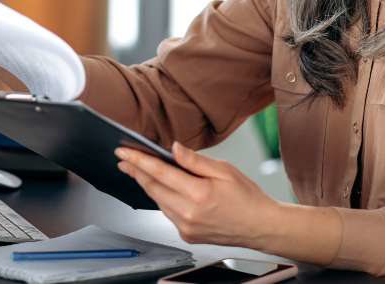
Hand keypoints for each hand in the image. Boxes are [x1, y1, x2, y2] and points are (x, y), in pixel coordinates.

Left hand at [115, 143, 280, 249]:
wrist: (261, 227)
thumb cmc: (247, 198)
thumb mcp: (224, 170)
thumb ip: (195, 160)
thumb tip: (173, 148)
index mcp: (199, 194)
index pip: (159, 173)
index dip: (138, 161)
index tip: (123, 153)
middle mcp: (189, 213)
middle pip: (153, 188)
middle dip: (136, 172)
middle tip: (123, 160)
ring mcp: (186, 227)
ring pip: (158, 201)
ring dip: (148, 185)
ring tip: (139, 171)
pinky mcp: (187, 235)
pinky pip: (167, 213)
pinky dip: (162, 199)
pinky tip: (163, 189)